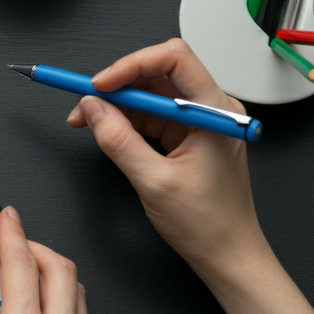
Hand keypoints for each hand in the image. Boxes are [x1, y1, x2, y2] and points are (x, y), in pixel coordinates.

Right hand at [66, 37, 264, 278]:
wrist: (228, 254)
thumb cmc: (208, 224)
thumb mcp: (153, 182)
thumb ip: (119, 141)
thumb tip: (92, 108)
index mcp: (214, 111)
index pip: (174, 59)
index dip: (131, 64)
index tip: (99, 84)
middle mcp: (211, 109)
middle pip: (159, 73)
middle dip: (118, 84)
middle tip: (85, 103)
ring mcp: (200, 122)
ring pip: (151, 94)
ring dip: (117, 104)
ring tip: (87, 121)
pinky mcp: (189, 136)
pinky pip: (153, 115)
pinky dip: (126, 120)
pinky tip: (108, 131)